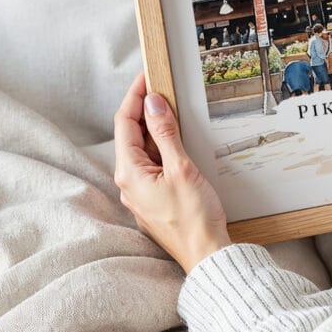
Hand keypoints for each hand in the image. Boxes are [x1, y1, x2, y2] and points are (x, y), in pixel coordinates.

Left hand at [114, 71, 230, 272]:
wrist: (206, 255)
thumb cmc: (194, 217)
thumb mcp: (181, 168)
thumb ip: (165, 133)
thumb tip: (153, 103)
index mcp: (130, 173)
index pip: (125, 123)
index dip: (135, 96)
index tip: (147, 76)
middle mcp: (129, 182)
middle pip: (130, 134)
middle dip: (144, 108)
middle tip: (161, 86)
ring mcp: (140, 192)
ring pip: (142, 149)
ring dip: (153, 126)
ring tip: (170, 107)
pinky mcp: (153, 198)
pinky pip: (151, 163)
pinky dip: (161, 145)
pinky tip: (176, 139)